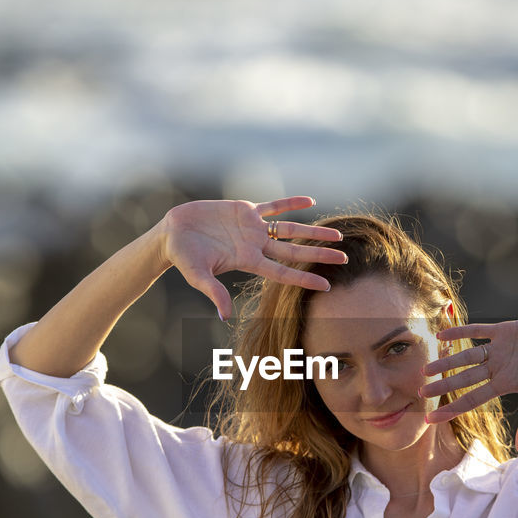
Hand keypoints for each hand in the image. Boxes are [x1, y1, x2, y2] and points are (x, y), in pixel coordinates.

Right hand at [155, 197, 346, 320]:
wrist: (173, 233)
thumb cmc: (184, 258)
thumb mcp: (198, 276)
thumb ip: (214, 292)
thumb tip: (225, 315)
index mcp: (248, 261)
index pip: (283, 272)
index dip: (304, 278)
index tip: (327, 285)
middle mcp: (256, 246)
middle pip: (295, 252)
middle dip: (319, 255)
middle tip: (345, 258)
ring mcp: (253, 228)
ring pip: (290, 229)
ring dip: (313, 231)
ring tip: (337, 235)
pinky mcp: (246, 210)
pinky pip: (274, 206)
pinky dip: (291, 203)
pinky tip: (311, 202)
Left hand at [421, 317, 517, 454]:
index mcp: (506, 384)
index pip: (472, 400)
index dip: (451, 408)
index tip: (430, 418)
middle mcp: (498, 368)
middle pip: (464, 379)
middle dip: (443, 387)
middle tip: (420, 393)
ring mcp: (500, 349)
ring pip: (467, 356)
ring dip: (447, 362)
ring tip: (426, 369)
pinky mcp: (506, 331)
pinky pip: (479, 330)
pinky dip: (461, 330)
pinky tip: (442, 334)